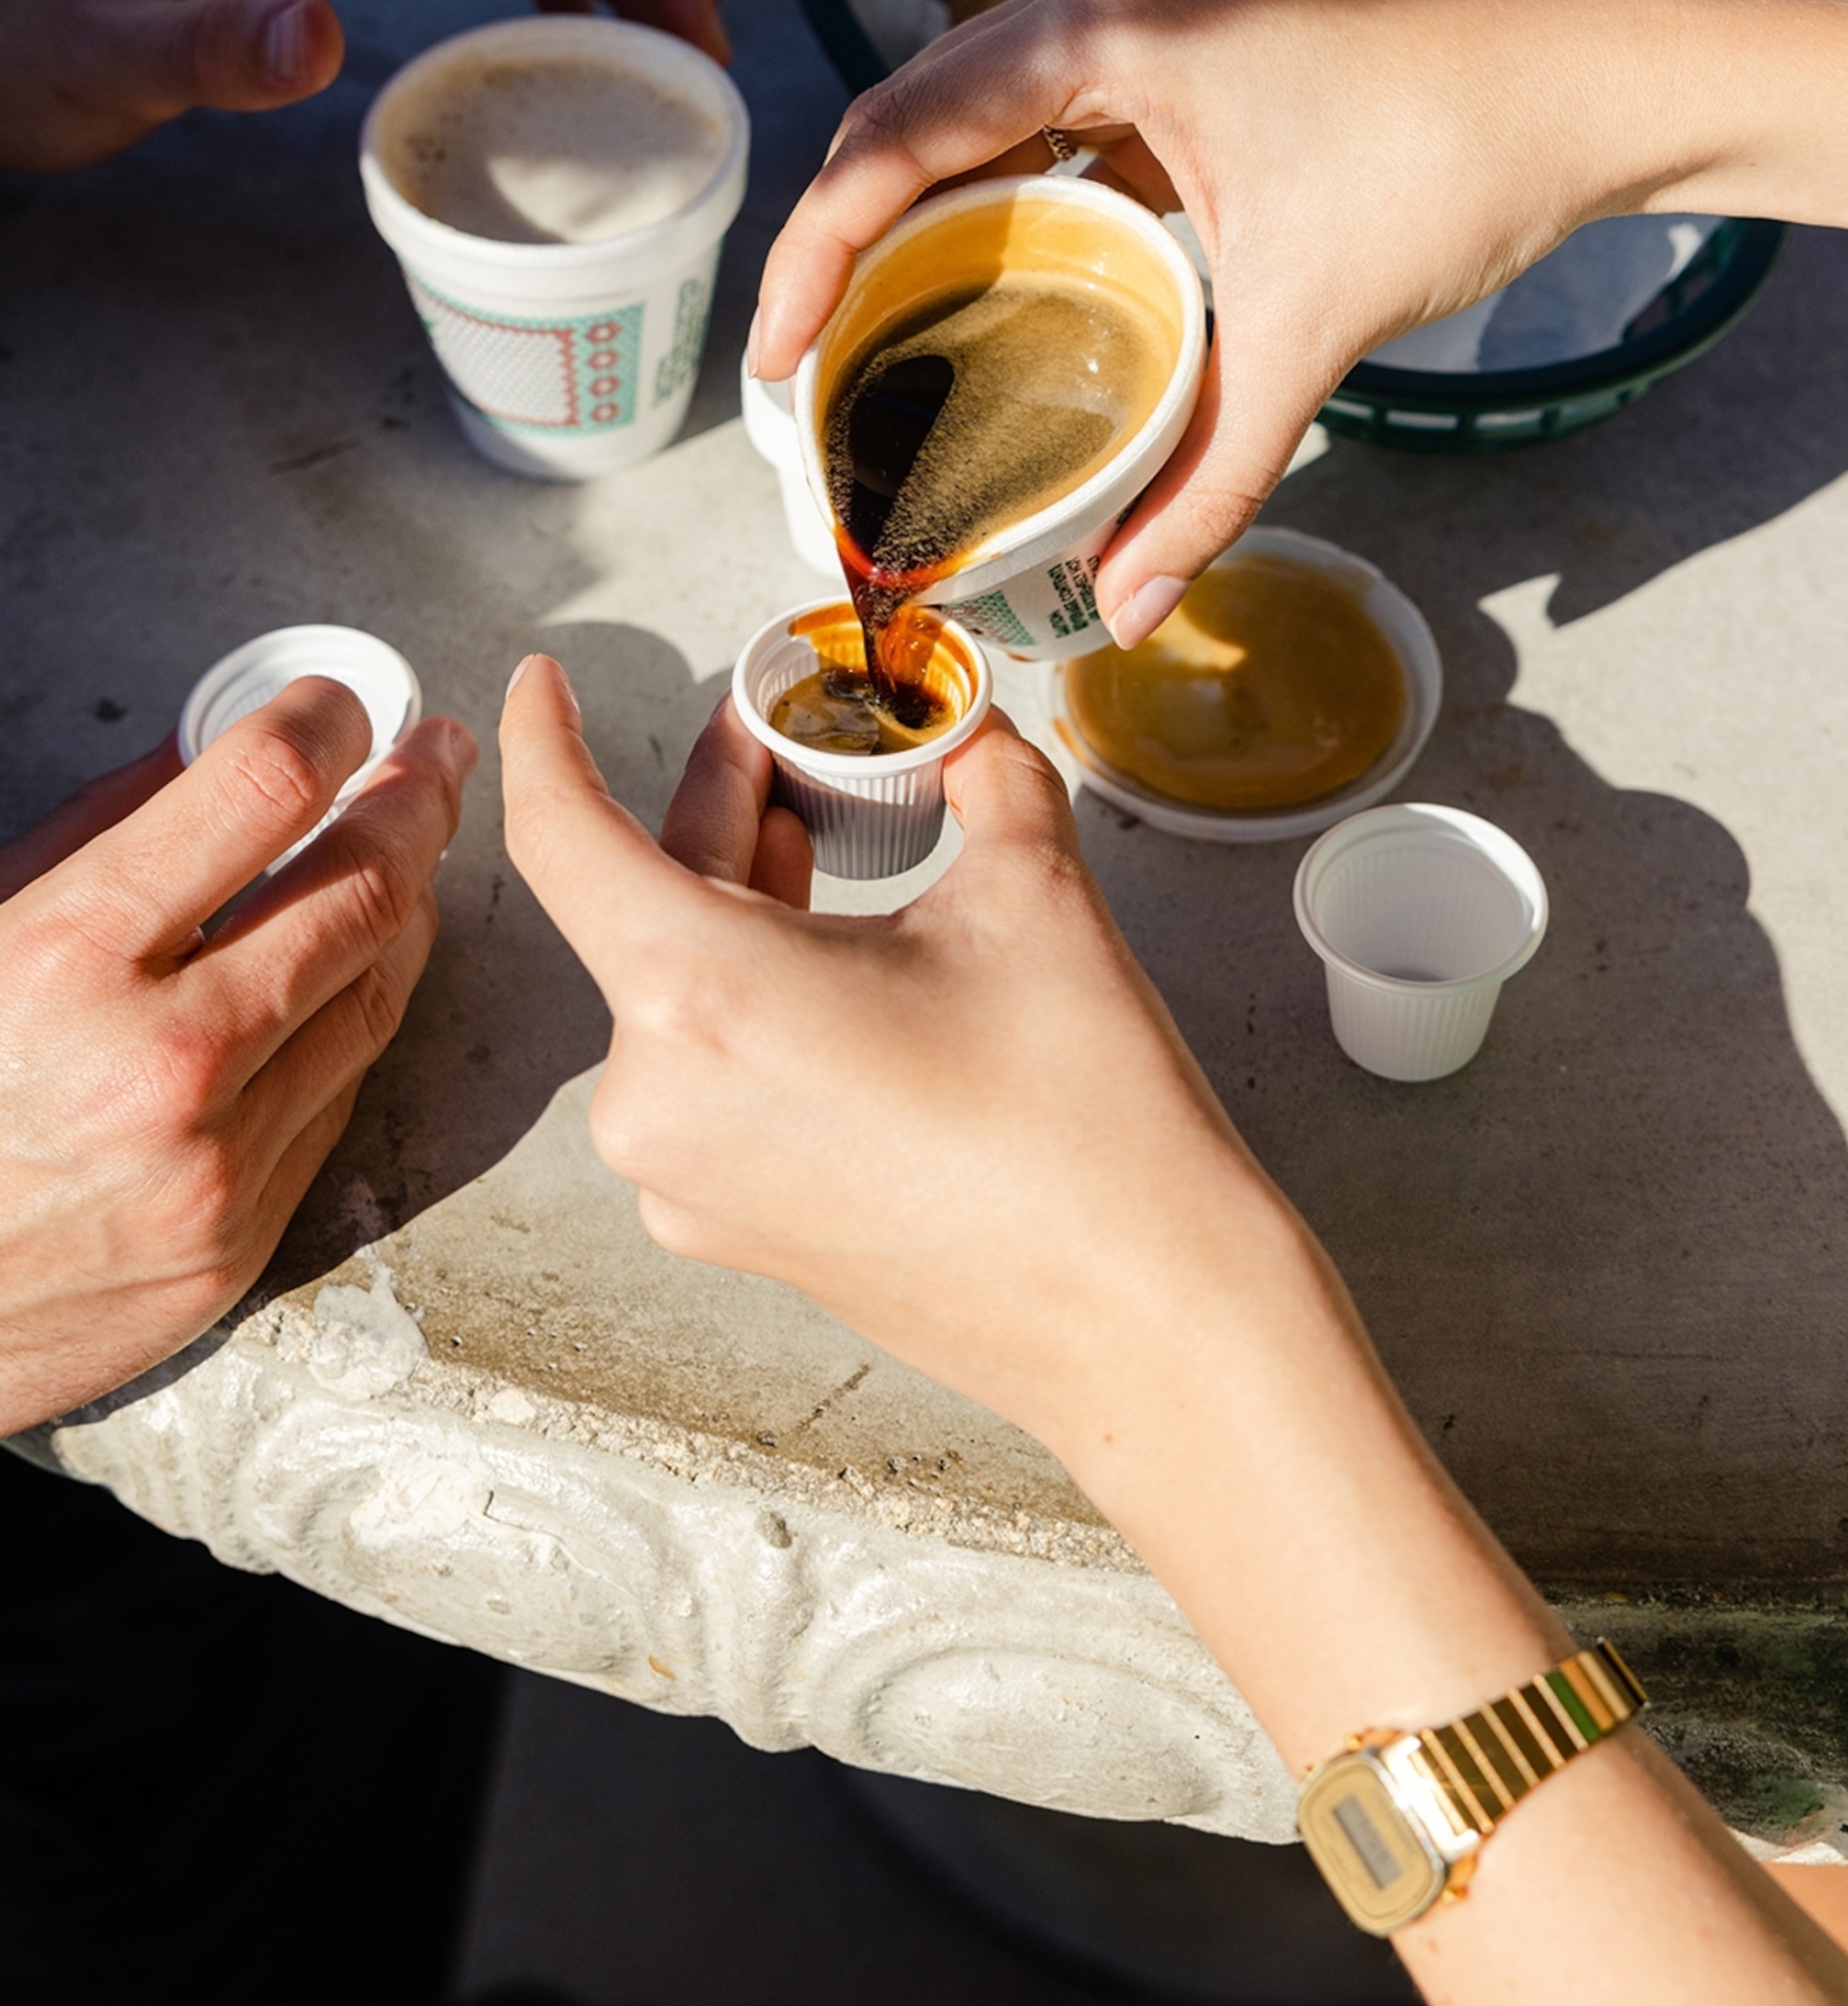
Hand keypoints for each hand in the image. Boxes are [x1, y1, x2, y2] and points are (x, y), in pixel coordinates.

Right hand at [0, 681, 474, 1434]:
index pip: (261, 790)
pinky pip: (338, 1095)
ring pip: (377, 994)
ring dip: (409, 904)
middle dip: (417, 800)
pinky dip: (357, 1013)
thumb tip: (212, 748)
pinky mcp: (237, 1242)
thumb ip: (95, 834)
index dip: (325, 722)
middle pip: (362, 890)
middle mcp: (158, 1062)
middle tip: (436, 753)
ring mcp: (212, 1165)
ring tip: (411, 847)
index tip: (344, 705)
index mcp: (67, 958)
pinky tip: (354, 966)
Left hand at [499, 657, 1262, 1452]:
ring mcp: (686, 1181)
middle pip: (645, 907)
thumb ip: (983, 773)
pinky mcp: (731, 1228)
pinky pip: (709, 1075)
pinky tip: (852, 963)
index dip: (542, 742)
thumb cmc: (1085, 1124)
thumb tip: (965, 727)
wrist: (1147, 1320)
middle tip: (796, 737)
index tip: (542, 685)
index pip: (564, 839)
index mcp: (701, 999)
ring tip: (841, 839)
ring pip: (681, 992)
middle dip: (723, 810)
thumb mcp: (1034, 892)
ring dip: (745, 904)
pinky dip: (759, 999)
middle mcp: (659, 1102)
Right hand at [751, 0, 1759, 642]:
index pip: (894, 139)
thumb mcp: (1306, 334)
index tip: (771, 362)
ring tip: (867, 340)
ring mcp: (1136, 8)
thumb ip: (1208, 479)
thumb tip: (1125, 608)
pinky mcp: (1173, 44)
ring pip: (967, 116)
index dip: (811, 256)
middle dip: (842, 244)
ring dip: (912, 219)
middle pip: (908, 119)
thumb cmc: (1453, 161)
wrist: (1582, 89)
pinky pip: (1037, 119)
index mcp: (1103, 26)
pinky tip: (982, 291)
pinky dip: (994, 201)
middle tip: (805, 372)